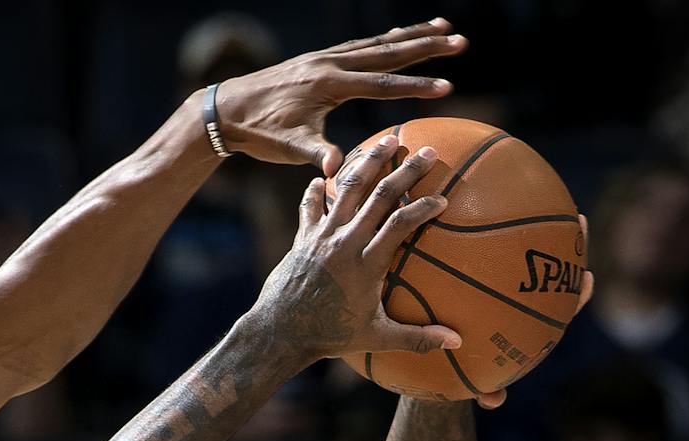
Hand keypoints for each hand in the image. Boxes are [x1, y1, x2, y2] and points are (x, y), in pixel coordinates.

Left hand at [214, 19, 465, 174]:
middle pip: (387, 53)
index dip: (415, 87)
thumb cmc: (258, 133)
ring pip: (377, 43)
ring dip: (412, 35)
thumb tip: (338, 168)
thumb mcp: (287, 147)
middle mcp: (330, 64)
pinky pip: (361, 46)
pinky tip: (400, 36)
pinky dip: (386, 40)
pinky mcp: (319, 59)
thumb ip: (315, 153)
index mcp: (327, 85)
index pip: (381, 85)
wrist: (227, 110)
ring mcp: (325, 58)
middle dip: (426, 47)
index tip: (448, 87)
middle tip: (461, 41)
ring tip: (444, 25)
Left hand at [253, 133, 454, 364]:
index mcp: (366, 265)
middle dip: (406, 171)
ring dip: (369, 161)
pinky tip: (324, 177)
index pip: (400, 225)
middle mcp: (344, 244)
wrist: (278, 333)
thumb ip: (417, 338)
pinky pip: (311, 205)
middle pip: (379, 196)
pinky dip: (318, 189)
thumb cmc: (329, 338)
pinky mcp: (302, 238)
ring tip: (388, 139)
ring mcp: (321, 237)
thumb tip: (458, 343)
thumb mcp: (375, 337)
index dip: (423, 208)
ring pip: (347, 189)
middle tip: (429, 151)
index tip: (443, 199)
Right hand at [471, 214, 593, 409]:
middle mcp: (522, 297)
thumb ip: (487, 392)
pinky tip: (466, 209)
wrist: (435, 362)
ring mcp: (505, 281)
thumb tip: (496, 402)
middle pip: (554, 269)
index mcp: (529, 322)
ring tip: (537, 196)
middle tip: (577, 223)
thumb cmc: (457, 372)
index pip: (562, 305)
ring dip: (532, 223)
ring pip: (525, 249)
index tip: (589, 278)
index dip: (578, 292)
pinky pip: (479, 247)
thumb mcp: (472, 384)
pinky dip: (477, 229)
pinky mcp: (478, 272)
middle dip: (568, 245)